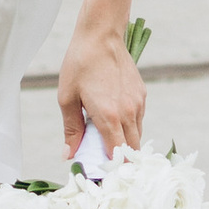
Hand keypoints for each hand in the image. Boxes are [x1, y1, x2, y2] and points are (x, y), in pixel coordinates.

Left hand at [59, 16, 143, 159]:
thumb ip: (71, 129)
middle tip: (103, 162)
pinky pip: (138, 120)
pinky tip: (113, 119)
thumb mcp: (67, 97)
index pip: (117, 155)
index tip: (100, 173)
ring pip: (136, 136)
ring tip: (105, 141)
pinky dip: (128, 127)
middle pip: (131, 150)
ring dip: (124, 143)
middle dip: (120, 160)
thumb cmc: (80, 64)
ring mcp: (138, 103)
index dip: (110, 168)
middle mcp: (128, 113)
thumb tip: (69, 155)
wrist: (101, 35)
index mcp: (109, 117)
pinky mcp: (142, 94)